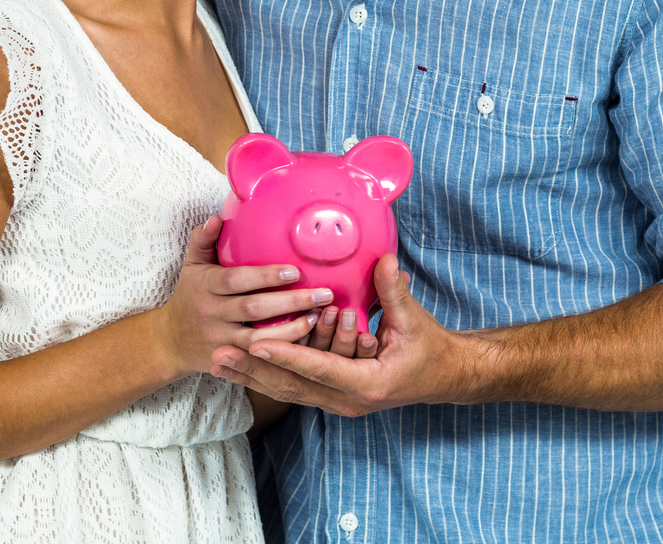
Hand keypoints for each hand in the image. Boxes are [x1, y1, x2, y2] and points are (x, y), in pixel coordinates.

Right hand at [157, 216, 331, 378]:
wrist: (170, 341)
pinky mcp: (230, 361)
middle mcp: (213, 313)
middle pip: (253, 308)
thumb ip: (203, 239)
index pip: (236, 279)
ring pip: (260, 338)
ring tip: (319, 315)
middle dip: (290, 302)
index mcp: (206, 285)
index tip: (294, 271)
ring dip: (292, 329)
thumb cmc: (189, 296)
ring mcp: (221, 340)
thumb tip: (216, 217)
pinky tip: (306, 339)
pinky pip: (260, 359)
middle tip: (324, 293)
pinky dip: (283, 350)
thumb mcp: (192, 265)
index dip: (265, 276)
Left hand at [210, 254, 472, 415]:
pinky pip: (296, 388)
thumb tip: (386, 260)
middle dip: (255, 371)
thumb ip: (394, 291)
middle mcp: (347, 401)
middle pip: (292, 387)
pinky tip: (244, 368)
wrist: (442, 377)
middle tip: (220, 354)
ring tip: (220, 363)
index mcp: (367, 384)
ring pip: (288, 392)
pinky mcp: (333, 396)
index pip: (318, 368)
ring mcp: (339, 403)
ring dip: (253, 377)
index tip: (256, 342)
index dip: (286, 354)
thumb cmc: (428, 347)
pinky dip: (269, 377)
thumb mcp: (413, 320)